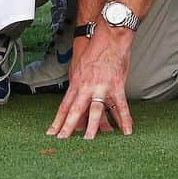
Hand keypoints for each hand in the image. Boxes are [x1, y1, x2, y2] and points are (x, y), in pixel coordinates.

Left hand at [47, 25, 132, 139]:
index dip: (58, 119)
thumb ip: (77, 84)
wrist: (109, 37)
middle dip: (68, 126)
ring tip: (88, 141)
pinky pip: (120, 107)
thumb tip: (75, 100)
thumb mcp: (79, 66)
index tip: (51, 132)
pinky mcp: (116, 87)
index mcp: (76, 82)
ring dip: (91, 127)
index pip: (65, 105)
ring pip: (95, 110)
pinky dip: (124, 120)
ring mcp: (101, 87)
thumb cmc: (94, 50)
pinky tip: (126, 132)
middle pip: (75, 109)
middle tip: (61, 140)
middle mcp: (86, 86)